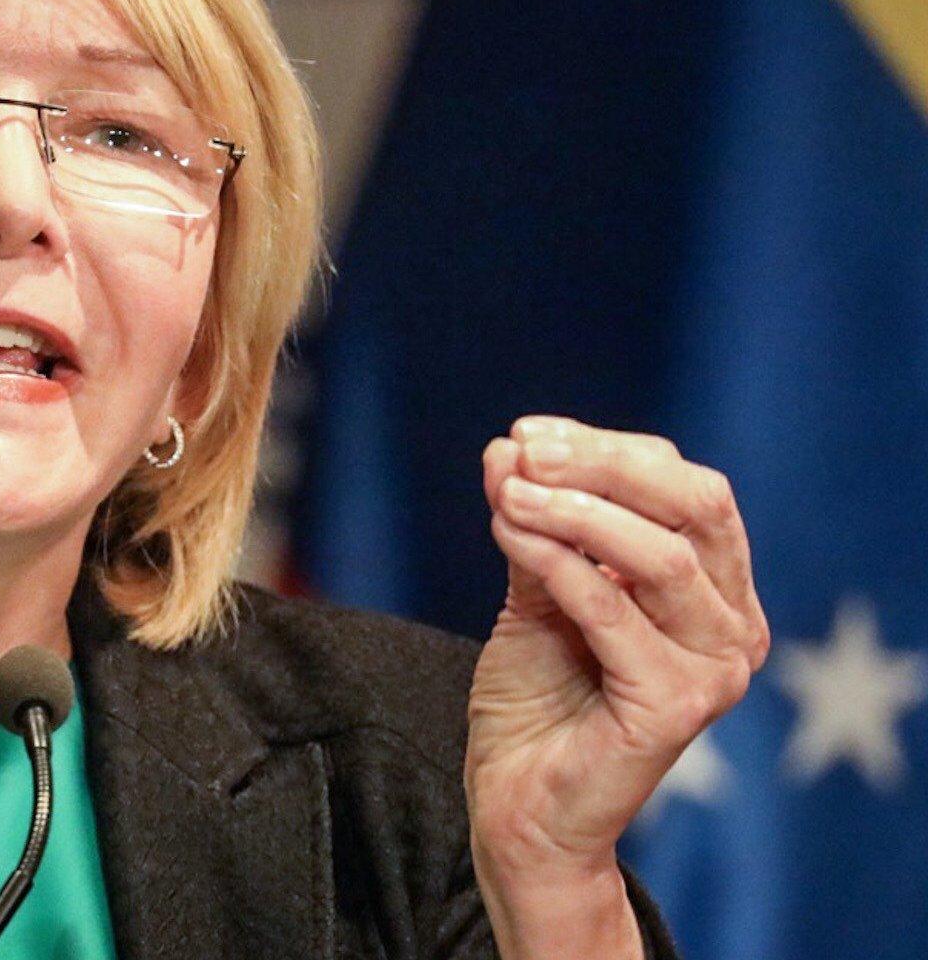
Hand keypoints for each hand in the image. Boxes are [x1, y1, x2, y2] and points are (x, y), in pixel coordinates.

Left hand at [466, 416, 767, 880]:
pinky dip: (557, 561)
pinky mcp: (678, 705)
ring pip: (661, 555)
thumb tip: (506, 448)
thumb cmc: (537, 699)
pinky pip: (614, 610)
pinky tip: (508, 532)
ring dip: (574, 511)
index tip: (525, 434)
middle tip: (523, 450)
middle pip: (692, 505)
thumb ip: (532, 526)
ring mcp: (715, 668)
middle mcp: (734, 625)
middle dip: (603, 465)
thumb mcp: (534, 594)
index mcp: (716, 589)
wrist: (519, 805)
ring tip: (506, 493)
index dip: (606, 449)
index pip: (684, 487)